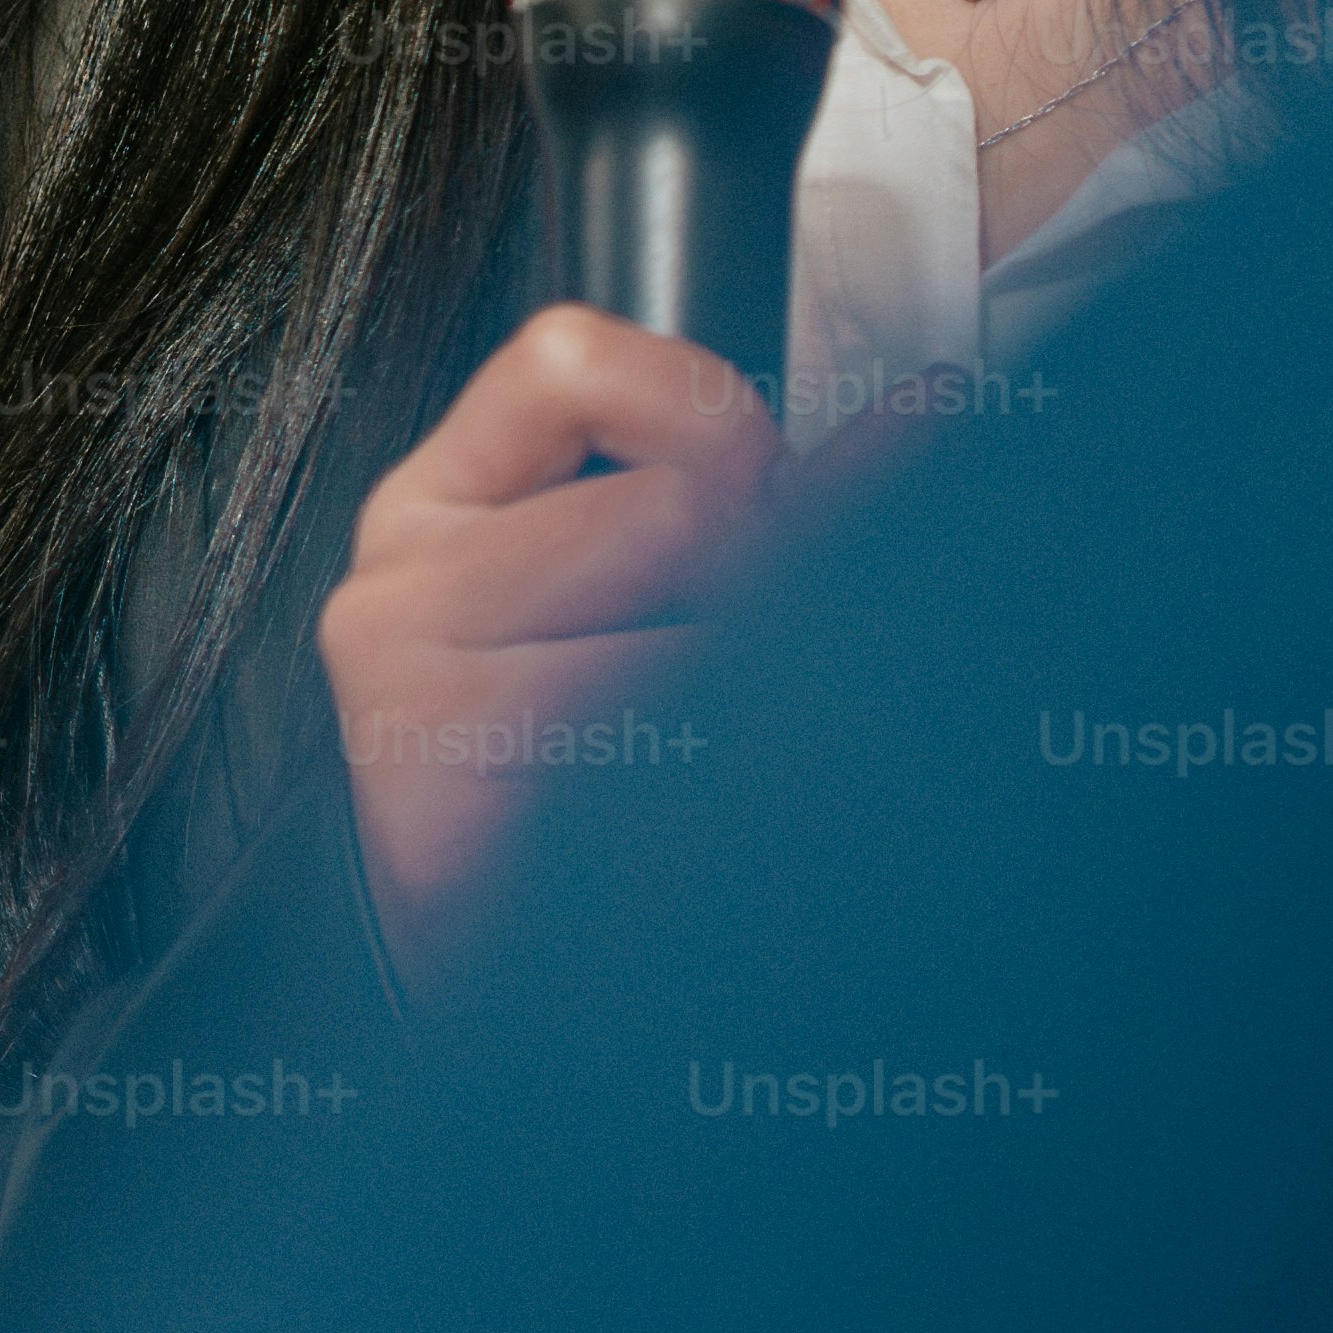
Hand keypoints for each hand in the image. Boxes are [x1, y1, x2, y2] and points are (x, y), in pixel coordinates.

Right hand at [316, 302, 786, 984]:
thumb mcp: (658, 594)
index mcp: (443, 504)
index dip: (700, 418)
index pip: (572, 359)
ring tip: (685, 761)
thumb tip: (932, 410)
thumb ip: (775, 492)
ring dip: (738, 702)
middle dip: (753, 586)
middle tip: (718, 671)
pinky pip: (665, 738)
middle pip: (673, 509)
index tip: (739, 502)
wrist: (506, 973)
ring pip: (690, 633)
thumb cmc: (584, 780)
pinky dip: (710, 784)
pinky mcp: (440, 773)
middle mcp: (399, 575)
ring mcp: (405, 675)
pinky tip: (657, 818)